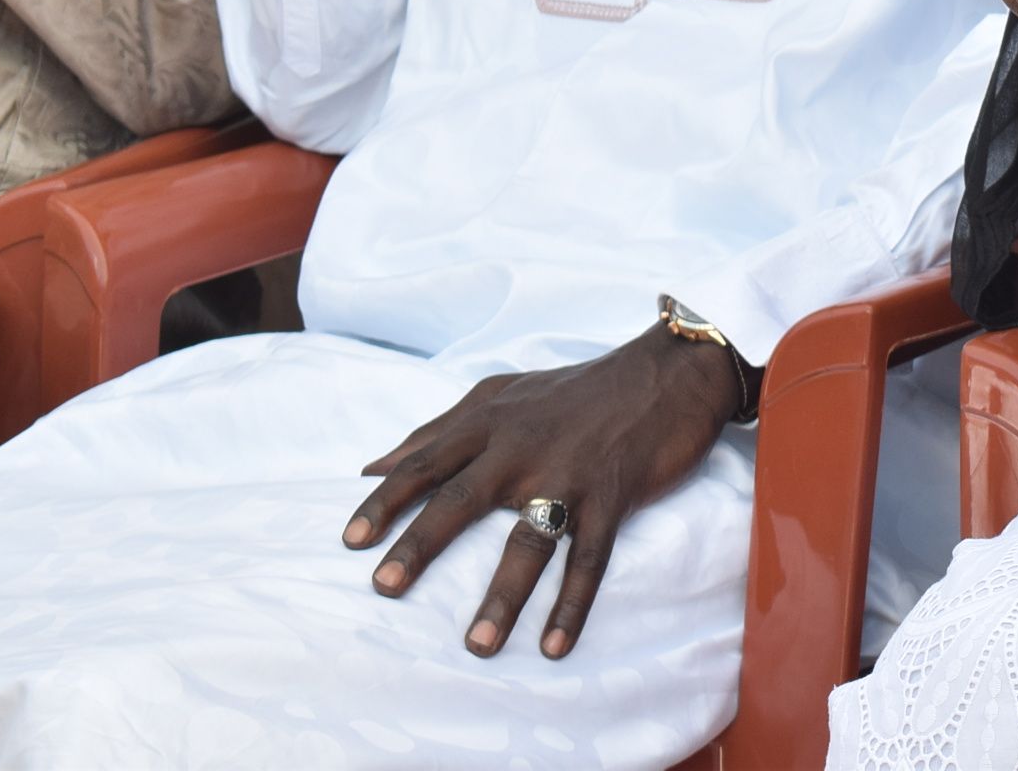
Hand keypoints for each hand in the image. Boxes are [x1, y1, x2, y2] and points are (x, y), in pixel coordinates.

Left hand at [341, 326, 742, 658]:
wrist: (668, 372)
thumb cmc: (577, 390)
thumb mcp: (502, 395)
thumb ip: (439, 430)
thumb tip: (372, 465)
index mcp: (491, 419)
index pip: (426, 461)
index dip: (386, 500)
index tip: (350, 540)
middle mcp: (522, 445)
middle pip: (462, 499)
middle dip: (421, 545)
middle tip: (384, 588)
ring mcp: (570, 471)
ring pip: (528, 539)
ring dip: (502, 595)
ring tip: (476, 645)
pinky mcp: (614, 494)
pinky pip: (590, 557)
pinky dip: (573, 604)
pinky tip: (555, 645)